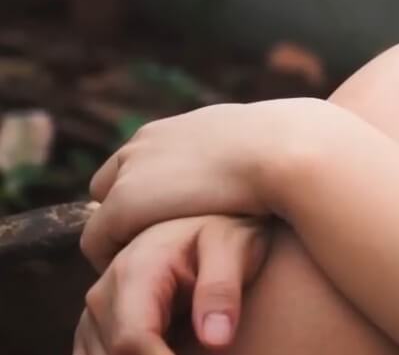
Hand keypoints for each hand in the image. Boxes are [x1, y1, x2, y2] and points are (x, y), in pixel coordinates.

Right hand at [74, 215, 272, 354]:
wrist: (207, 219)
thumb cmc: (226, 233)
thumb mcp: (235, 247)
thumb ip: (222, 289)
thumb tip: (215, 340)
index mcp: (135, 272)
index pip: (131, 340)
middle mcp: (104, 293)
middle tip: (197, 354)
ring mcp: (95, 312)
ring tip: (187, 350)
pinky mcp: (97, 327)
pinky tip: (164, 351)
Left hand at [82, 98, 334, 268]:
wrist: (287, 151)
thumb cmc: (295, 151)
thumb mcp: (270, 141)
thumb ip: (256, 149)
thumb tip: (281, 157)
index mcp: (177, 128)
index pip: (141, 161)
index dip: (153, 192)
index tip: (173, 220)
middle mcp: (145, 143)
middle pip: (110, 184)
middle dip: (129, 212)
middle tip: (157, 245)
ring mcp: (131, 172)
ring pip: (103, 214)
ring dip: (121, 238)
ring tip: (151, 266)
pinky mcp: (123, 204)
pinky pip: (98, 241)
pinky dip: (112, 258)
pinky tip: (145, 274)